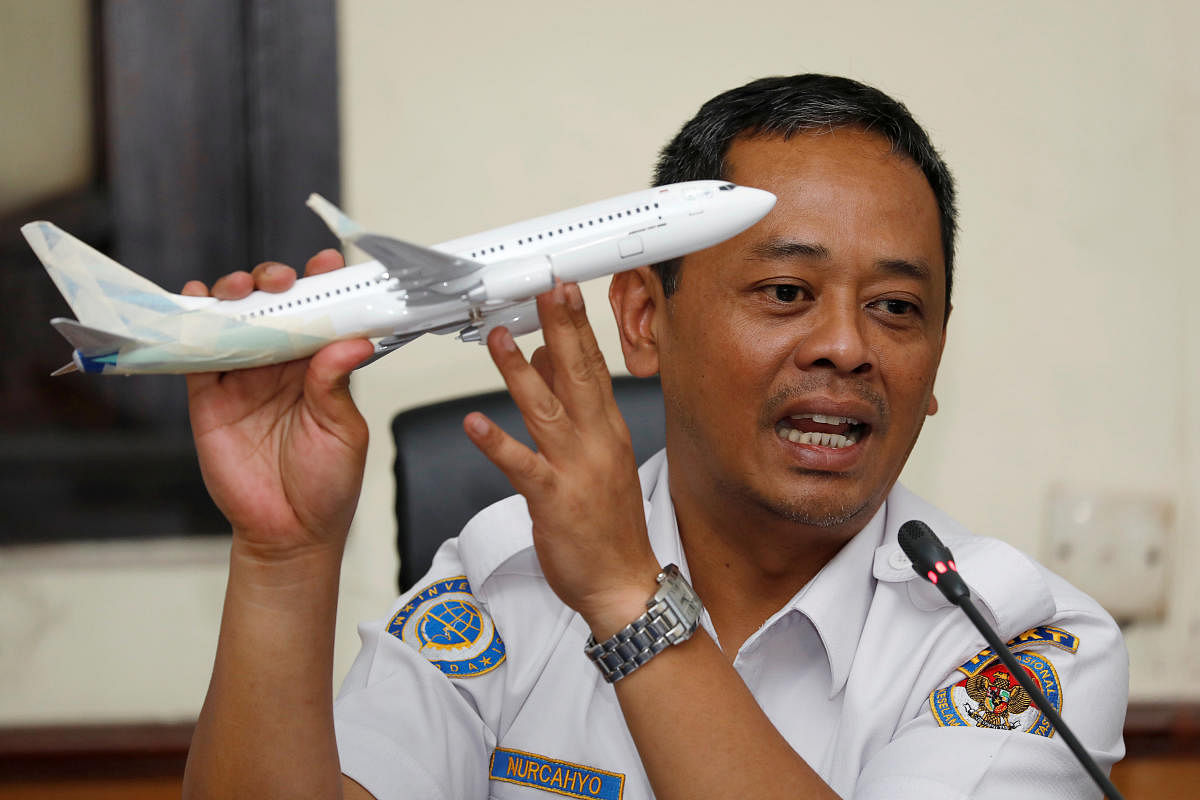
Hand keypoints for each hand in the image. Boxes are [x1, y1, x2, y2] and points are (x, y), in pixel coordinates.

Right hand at [184, 250, 375, 560]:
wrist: (288, 533)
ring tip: (242, 290)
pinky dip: (191, 323)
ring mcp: (243, 377)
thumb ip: (336, 386)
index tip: (328, 265)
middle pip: (272, 306)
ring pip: (233, 319)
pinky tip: (196, 301)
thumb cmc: (327, 485)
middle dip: (274, 281)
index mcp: (320, 367)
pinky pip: (194, 352)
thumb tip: (352, 342)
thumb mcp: (343, 432)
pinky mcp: (208, 396)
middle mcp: (281, 365)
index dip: (322, 285)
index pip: (320, 314)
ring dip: (233, 293)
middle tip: (282, 281)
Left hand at [464, 283, 659, 636]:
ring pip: (546, 412)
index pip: (594, 367)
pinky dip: (497, 442)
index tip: (564, 292)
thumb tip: (543, 364)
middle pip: (577, 376)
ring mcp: (576, 471)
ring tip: (499, 338)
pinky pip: (521, 466)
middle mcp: (595, 443)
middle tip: (545, 292)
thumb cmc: (609, 526)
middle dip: (561, 330)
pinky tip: (474, 422)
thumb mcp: (597, 458)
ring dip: (519, 373)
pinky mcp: (553, 500)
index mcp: (607, 431)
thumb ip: (571, 409)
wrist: (623, 583)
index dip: (578, 326)